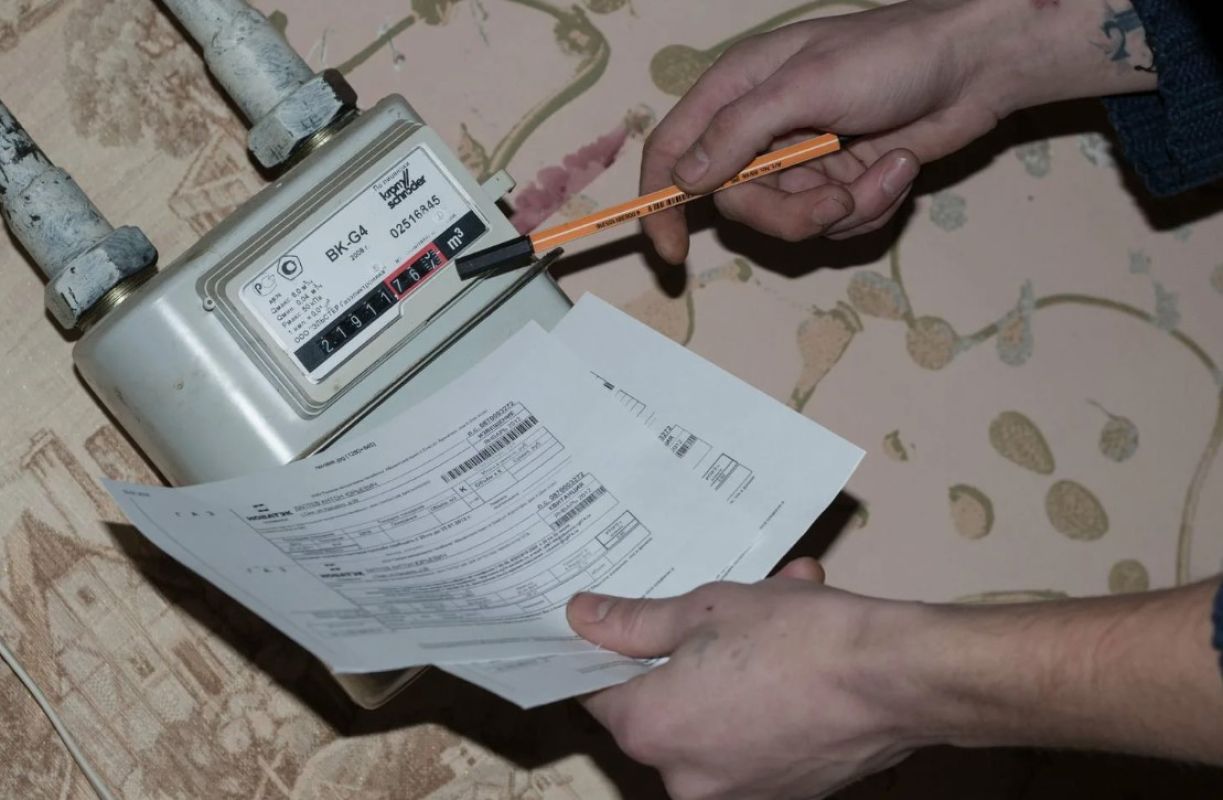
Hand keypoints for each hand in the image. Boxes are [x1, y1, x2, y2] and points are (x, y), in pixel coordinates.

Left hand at [570, 559, 1222, 798]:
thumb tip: (580, 616)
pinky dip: (767, 696)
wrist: (895, 677)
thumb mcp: (704, 607)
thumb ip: (632, 621)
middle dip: (689, 650)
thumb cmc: (795, 634)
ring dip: (736, 665)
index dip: (610, 650)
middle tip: (720, 605)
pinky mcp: (784, 793)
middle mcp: (683, 778)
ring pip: (716, 714)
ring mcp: (737, 793)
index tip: (628, 619)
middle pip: (661, 706)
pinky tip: (803, 645)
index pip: (599, 690)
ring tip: (778, 603)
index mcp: (649, 729)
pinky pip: (756, 735)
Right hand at [640, 0, 1158, 260]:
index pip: (674, 150)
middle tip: (834, 200)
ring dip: (842, 208)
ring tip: (883, 168)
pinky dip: (870, 206)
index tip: (671, 251)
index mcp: (737, 90)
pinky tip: (897, 167)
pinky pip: (834, 224)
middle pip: (737, 204)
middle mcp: (761, 129)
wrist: (976, 67)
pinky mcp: (840, 183)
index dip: (661, 201)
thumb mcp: (806, 85)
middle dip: (789, 213)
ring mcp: (803, 160)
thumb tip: (685, 180)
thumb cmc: (891, 56)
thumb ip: (739, 132)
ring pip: (790, 221)